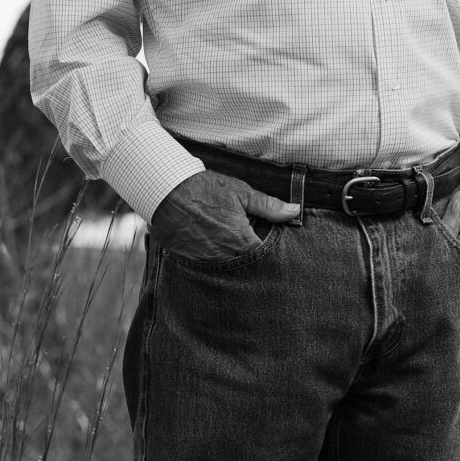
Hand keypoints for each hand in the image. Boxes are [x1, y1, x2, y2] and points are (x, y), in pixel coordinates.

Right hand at [150, 169, 301, 260]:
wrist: (165, 192)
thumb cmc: (205, 190)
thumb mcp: (241, 193)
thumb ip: (269, 206)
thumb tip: (294, 211)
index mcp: (242, 243)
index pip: (266, 258)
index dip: (269, 250)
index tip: (267, 241)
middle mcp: (226, 259)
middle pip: (248, 268)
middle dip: (251, 258)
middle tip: (244, 241)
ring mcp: (206, 264)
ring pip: (229, 270)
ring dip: (233, 261)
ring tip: (227, 242)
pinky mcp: (190, 264)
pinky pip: (208, 270)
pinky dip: (214, 261)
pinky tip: (212, 246)